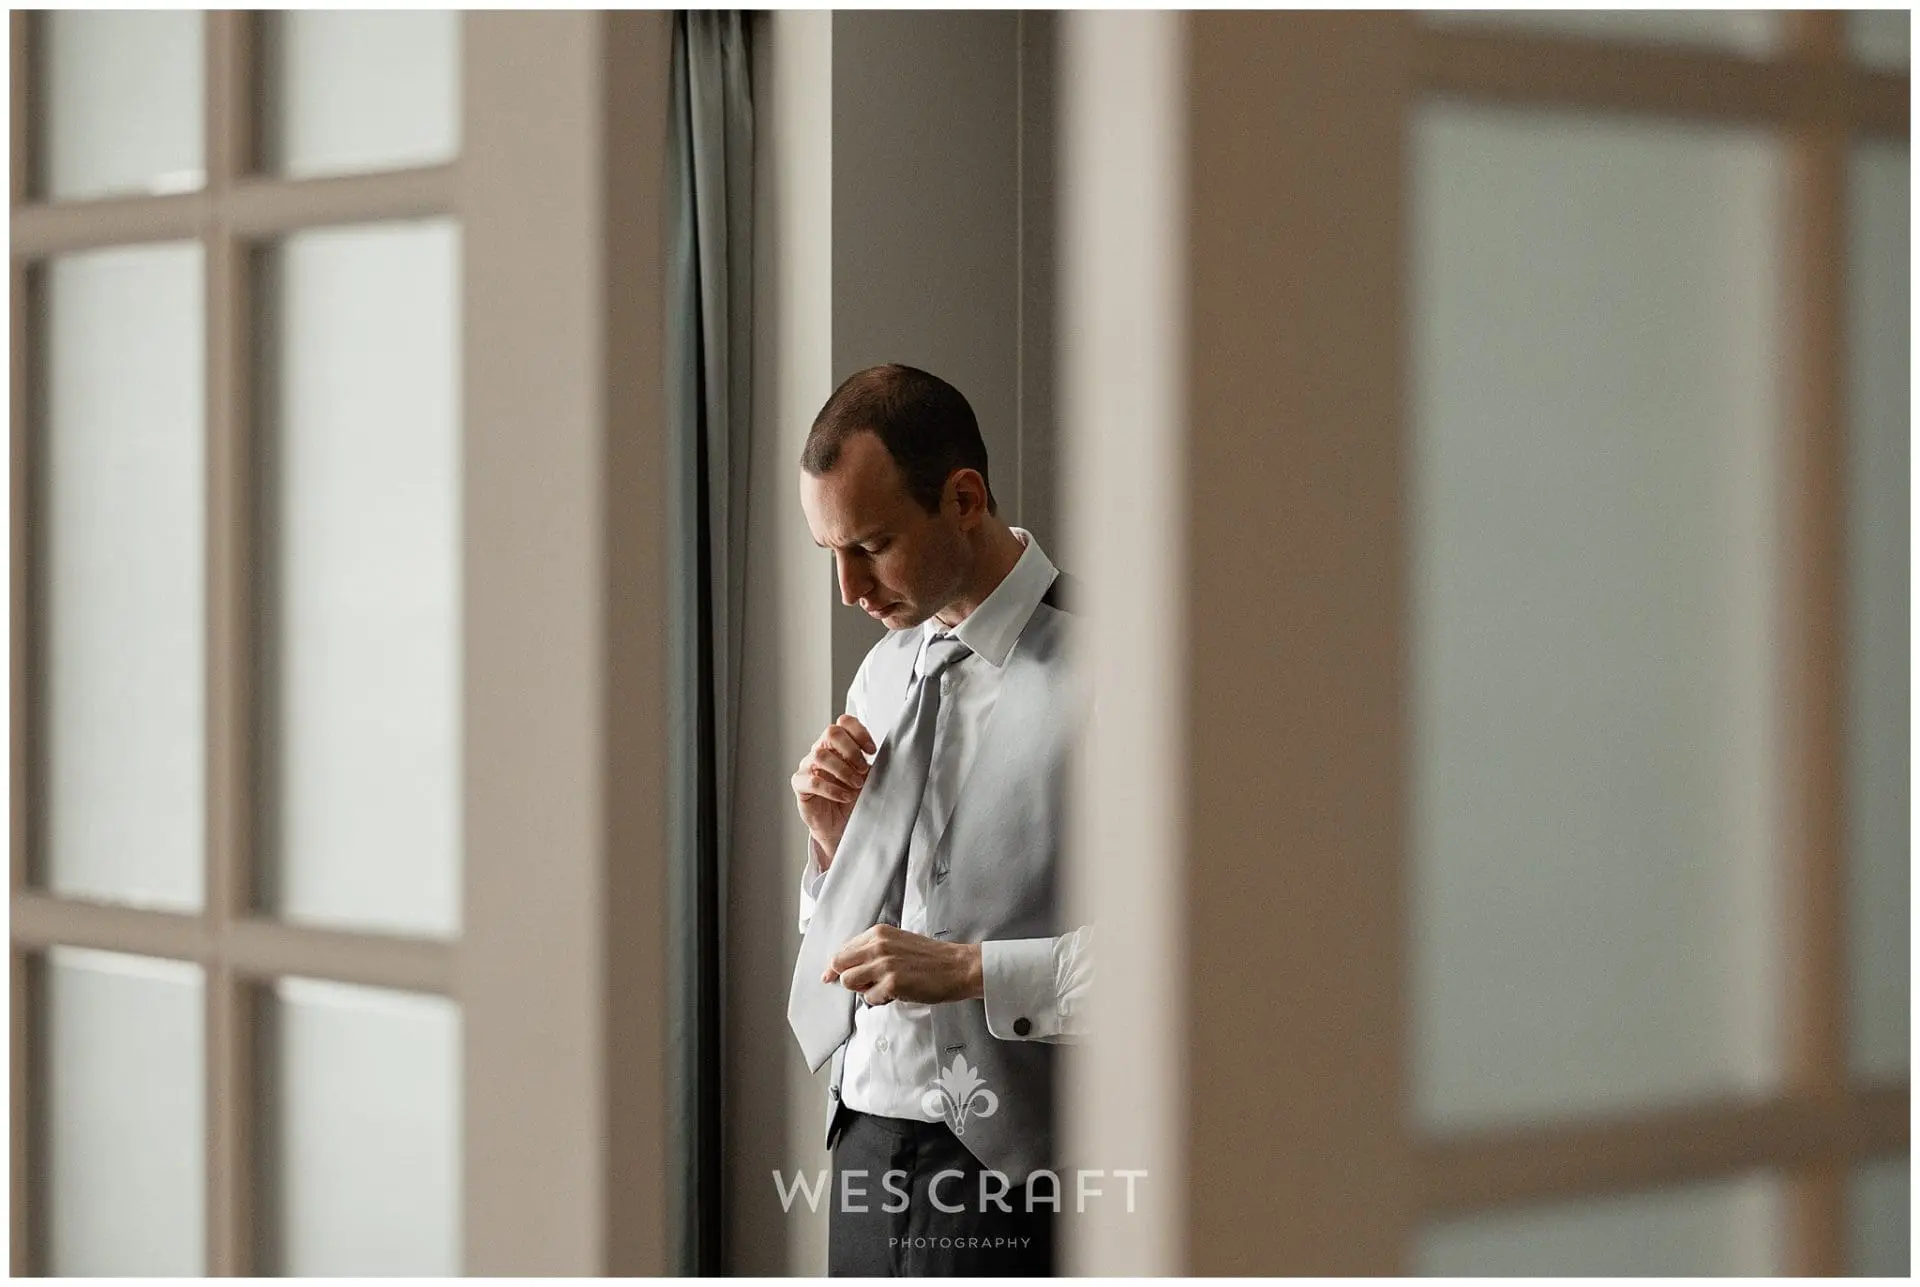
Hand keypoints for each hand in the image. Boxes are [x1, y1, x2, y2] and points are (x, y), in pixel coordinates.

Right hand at [791, 715, 875, 865]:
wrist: (840, 826)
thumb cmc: (852, 798)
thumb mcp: (867, 777)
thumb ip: (871, 762)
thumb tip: (891, 753)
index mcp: (837, 744)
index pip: (844, 722)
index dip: (859, 732)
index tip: (872, 750)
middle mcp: (820, 751)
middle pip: (831, 732)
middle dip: (851, 750)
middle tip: (863, 768)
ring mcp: (808, 766)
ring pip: (820, 756)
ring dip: (843, 770)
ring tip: (856, 785)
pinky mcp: (800, 785)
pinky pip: (812, 781)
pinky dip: (832, 789)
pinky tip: (844, 796)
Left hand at [825, 924, 982, 1005]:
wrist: (958, 967)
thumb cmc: (930, 958)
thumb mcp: (898, 943)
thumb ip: (872, 950)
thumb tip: (843, 967)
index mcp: (878, 933)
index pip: (843, 950)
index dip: (836, 966)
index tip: (830, 976)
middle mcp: (878, 945)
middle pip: (840, 966)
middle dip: (849, 978)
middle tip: (867, 983)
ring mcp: (884, 964)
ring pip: (849, 983)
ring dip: (863, 990)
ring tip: (884, 987)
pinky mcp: (892, 983)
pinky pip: (869, 999)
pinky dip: (880, 1000)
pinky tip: (897, 993)